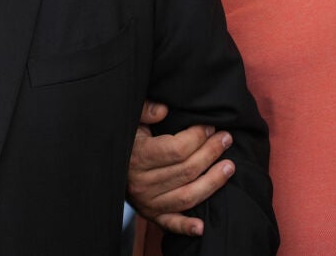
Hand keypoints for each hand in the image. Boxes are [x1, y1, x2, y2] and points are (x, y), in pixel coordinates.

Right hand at [127, 100, 233, 235]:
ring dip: (213, 182)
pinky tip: (202, 226)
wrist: (106, 166)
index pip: (177, 149)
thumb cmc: (124, 139)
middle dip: (211, 152)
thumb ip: (144, 109)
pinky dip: (186, 227)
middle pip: (187, 170)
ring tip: (229, 166)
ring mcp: (147, 201)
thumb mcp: (130, 119)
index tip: (209, 127)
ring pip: (187, 196)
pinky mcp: (151, 214)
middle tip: (226, 139)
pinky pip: (170, 223)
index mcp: (137, 157)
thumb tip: (164, 110)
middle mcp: (141, 183)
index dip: (197, 137)